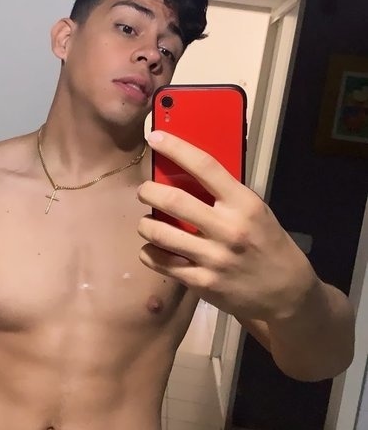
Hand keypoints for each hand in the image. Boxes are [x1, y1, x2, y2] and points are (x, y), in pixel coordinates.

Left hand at [137, 130, 313, 321]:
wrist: (285, 292)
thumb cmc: (268, 245)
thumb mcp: (256, 212)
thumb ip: (225, 196)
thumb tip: (186, 174)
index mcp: (243, 204)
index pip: (205, 166)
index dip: (176, 148)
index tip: (155, 137)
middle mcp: (227, 229)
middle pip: (173, 201)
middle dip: (149, 192)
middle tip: (144, 191)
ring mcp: (213, 258)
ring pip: (160, 234)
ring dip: (145, 225)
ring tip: (146, 223)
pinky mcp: (201, 282)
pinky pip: (161, 263)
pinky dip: (149, 253)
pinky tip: (152, 248)